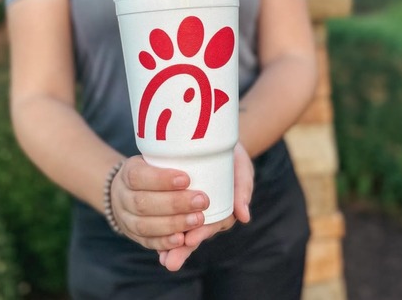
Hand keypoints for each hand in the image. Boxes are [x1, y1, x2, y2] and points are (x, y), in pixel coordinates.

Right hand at [110, 155, 209, 249]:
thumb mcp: (155, 160)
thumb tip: (195, 159)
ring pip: (144, 225)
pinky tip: (182, 239)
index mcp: (127, 173)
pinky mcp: (134, 236)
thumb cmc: (152, 172)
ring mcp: (125, 219)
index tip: (187, 179)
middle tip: (202, 201)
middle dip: (175, 203)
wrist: (128, 191)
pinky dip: (165, 242)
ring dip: (173, 224)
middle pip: (143, 203)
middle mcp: (122, 197)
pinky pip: (147, 242)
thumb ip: (172, 164)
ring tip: (197, 220)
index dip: (161, 179)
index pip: (138, 176)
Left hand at [158, 143, 254, 270]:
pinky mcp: (177, 206)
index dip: (202, 232)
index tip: (190, 239)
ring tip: (164, 259)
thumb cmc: (230, 156)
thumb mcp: (240, 166)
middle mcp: (208, 214)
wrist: (213, 140)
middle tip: (172, 260)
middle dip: (184, 248)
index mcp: (224, 208)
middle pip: (196, 233)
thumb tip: (244, 216)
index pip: (214, 223)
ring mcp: (192, 212)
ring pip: (183, 232)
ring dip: (172, 247)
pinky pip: (171, 223)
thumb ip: (242, 187)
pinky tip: (157, 250)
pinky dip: (164, 236)